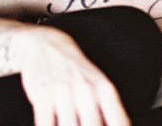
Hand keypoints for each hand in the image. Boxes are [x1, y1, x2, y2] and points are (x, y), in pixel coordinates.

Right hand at [14, 26, 129, 125]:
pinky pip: (46, 124)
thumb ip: (109, 110)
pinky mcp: (42, 96)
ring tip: (69, 125)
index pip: (119, 121)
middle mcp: (85, 90)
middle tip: (85, 125)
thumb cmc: (73, 68)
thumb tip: (117, 125)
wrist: (44, 43)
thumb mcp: (97, 84)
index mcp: (103, 89)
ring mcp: (63, 93)